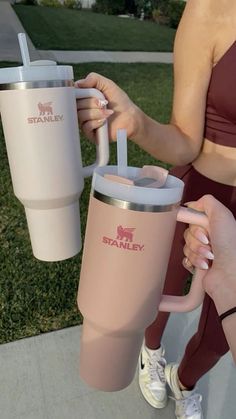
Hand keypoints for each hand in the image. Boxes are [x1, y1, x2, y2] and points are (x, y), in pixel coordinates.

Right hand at [76, 72, 141, 142]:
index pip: (73, 94)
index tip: (90, 92)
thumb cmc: (119, 101)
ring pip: (80, 115)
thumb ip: (93, 79)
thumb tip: (77, 83)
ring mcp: (85, 121)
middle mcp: (83, 109)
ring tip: (108, 112)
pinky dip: (96, 122)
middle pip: (76, 104)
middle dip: (91, 102)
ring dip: (96, 112)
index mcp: (84, 98)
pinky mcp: (89, 133)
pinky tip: (105, 121)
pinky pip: (86, 126)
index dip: (79, 93)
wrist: (129, 118)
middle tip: (104, 102)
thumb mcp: (107, 85)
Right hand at [183, 195, 235, 312]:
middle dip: (196, 238)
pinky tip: (204, 264)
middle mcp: (211, 238)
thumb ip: (207, 202)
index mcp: (216, 225)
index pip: (194, 217)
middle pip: (188, 232)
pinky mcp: (198, 265)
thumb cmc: (231, 247)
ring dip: (196, 251)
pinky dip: (193, 262)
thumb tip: (193, 204)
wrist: (231, 275)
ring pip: (186, 246)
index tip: (199, 225)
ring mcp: (204, 252)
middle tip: (208, 242)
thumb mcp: (222, 215)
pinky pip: (185, 259)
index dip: (194, 222)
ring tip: (210, 257)